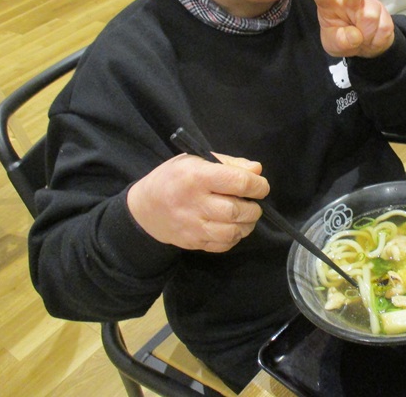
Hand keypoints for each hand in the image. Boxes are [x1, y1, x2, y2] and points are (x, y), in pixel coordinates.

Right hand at [127, 153, 268, 251]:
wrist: (144, 208)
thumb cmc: (174, 178)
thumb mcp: (196, 160)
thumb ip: (228, 163)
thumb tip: (256, 170)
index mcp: (197, 176)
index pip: (237, 181)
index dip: (257, 185)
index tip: (261, 186)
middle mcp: (194, 202)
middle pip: (235, 210)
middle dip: (253, 208)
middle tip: (253, 203)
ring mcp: (192, 226)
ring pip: (232, 231)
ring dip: (247, 225)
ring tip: (246, 216)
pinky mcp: (193, 243)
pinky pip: (223, 245)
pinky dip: (234, 237)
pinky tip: (232, 227)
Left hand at [304, 0, 394, 57]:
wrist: (366, 46)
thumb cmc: (343, 39)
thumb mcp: (334, 44)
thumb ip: (341, 41)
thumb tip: (356, 37)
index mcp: (330, 3)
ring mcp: (368, 3)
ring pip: (369, 18)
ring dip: (367, 34)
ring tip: (363, 37)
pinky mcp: (384, 11)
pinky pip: (382, 29)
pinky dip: (377, 39)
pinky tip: (372, 37)